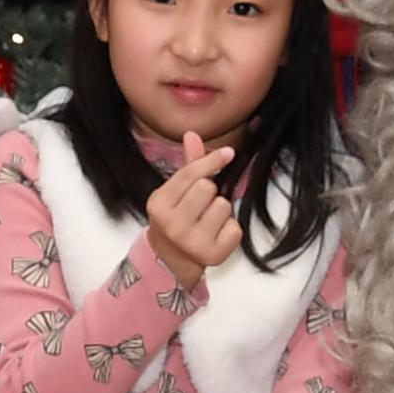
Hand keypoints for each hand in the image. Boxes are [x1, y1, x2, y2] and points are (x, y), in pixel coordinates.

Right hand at [142, 131, 241, 289]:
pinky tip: (215, 235)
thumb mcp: (175, 192)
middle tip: (200, 206)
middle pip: (208, 187)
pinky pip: (234, 227)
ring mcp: (192, 242)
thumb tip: (192, 134)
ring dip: (220, 211)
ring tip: (206, 221)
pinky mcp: (212, 256)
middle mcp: (173, 225)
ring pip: (223, 206)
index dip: (211, 160)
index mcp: (159, 204)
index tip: (228, 153)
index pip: (190, 174)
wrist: (172, 259)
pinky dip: (230, 229)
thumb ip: (188, 165)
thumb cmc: (176, 218)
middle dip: (210, 192)